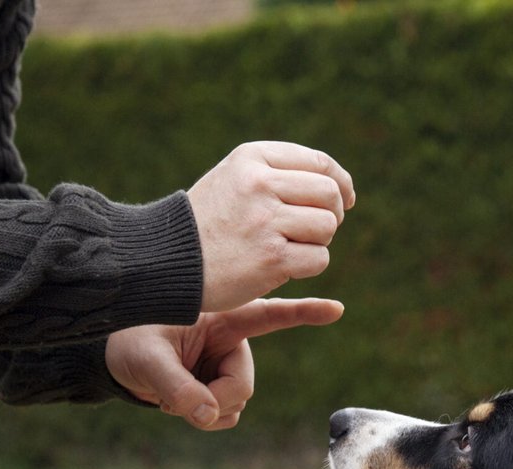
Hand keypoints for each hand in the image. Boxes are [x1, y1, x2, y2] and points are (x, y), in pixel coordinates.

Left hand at [105, 298, 343, 429]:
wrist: (111, 358)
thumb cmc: (126, 341)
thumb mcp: (145, 359)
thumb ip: (175, 387)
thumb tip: (207, 416)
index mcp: (221, 317)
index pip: (269, 314)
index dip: (303, 312)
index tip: (337, 309)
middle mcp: (229, 342)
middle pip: (243, 386)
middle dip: (214, 401)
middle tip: (176, 402)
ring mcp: (224, 366)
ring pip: (235, 405)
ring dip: (205, 410)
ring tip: (169, 395)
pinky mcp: (216, 387)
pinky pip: (224, 415)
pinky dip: (202, 417)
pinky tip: (176, 403)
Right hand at [187, 142, 356, 312]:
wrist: (167, 260)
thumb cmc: (208, 223)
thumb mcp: (234, 179)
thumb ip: (278, 173)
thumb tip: (340, 187)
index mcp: (252, 158)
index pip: (319, 163)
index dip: (341, 183)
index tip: (345, 200)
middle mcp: (259, 184)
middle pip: (329, 193)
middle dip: (333, 214)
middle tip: (316, 230)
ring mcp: (265, 221)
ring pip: (327, 226)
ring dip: (318, 242)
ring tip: (291, 247)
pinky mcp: (271, 258)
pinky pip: (319, 258)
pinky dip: (309, 266)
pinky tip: (284, 267)